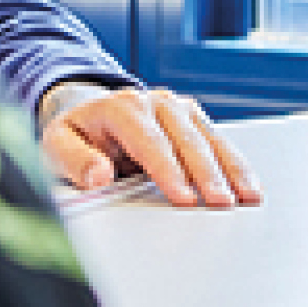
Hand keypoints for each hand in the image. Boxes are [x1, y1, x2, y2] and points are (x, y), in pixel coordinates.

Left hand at [37, 82, 262, 208]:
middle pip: (186, 141)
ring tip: (248, 198)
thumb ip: (75, 160)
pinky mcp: (194, 119)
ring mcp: (178, 109)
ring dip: (231, 169)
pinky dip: (236, 165)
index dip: (169, 171)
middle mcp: (155, 102)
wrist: (89, 114)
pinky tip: (250, 186)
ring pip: (210, 140)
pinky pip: (219, 143)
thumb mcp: (57, 145)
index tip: (184, 198)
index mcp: (122, 107)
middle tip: (221, 204)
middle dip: (206, 174)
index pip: (150, 142)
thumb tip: (98, 176)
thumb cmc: (76, 134)